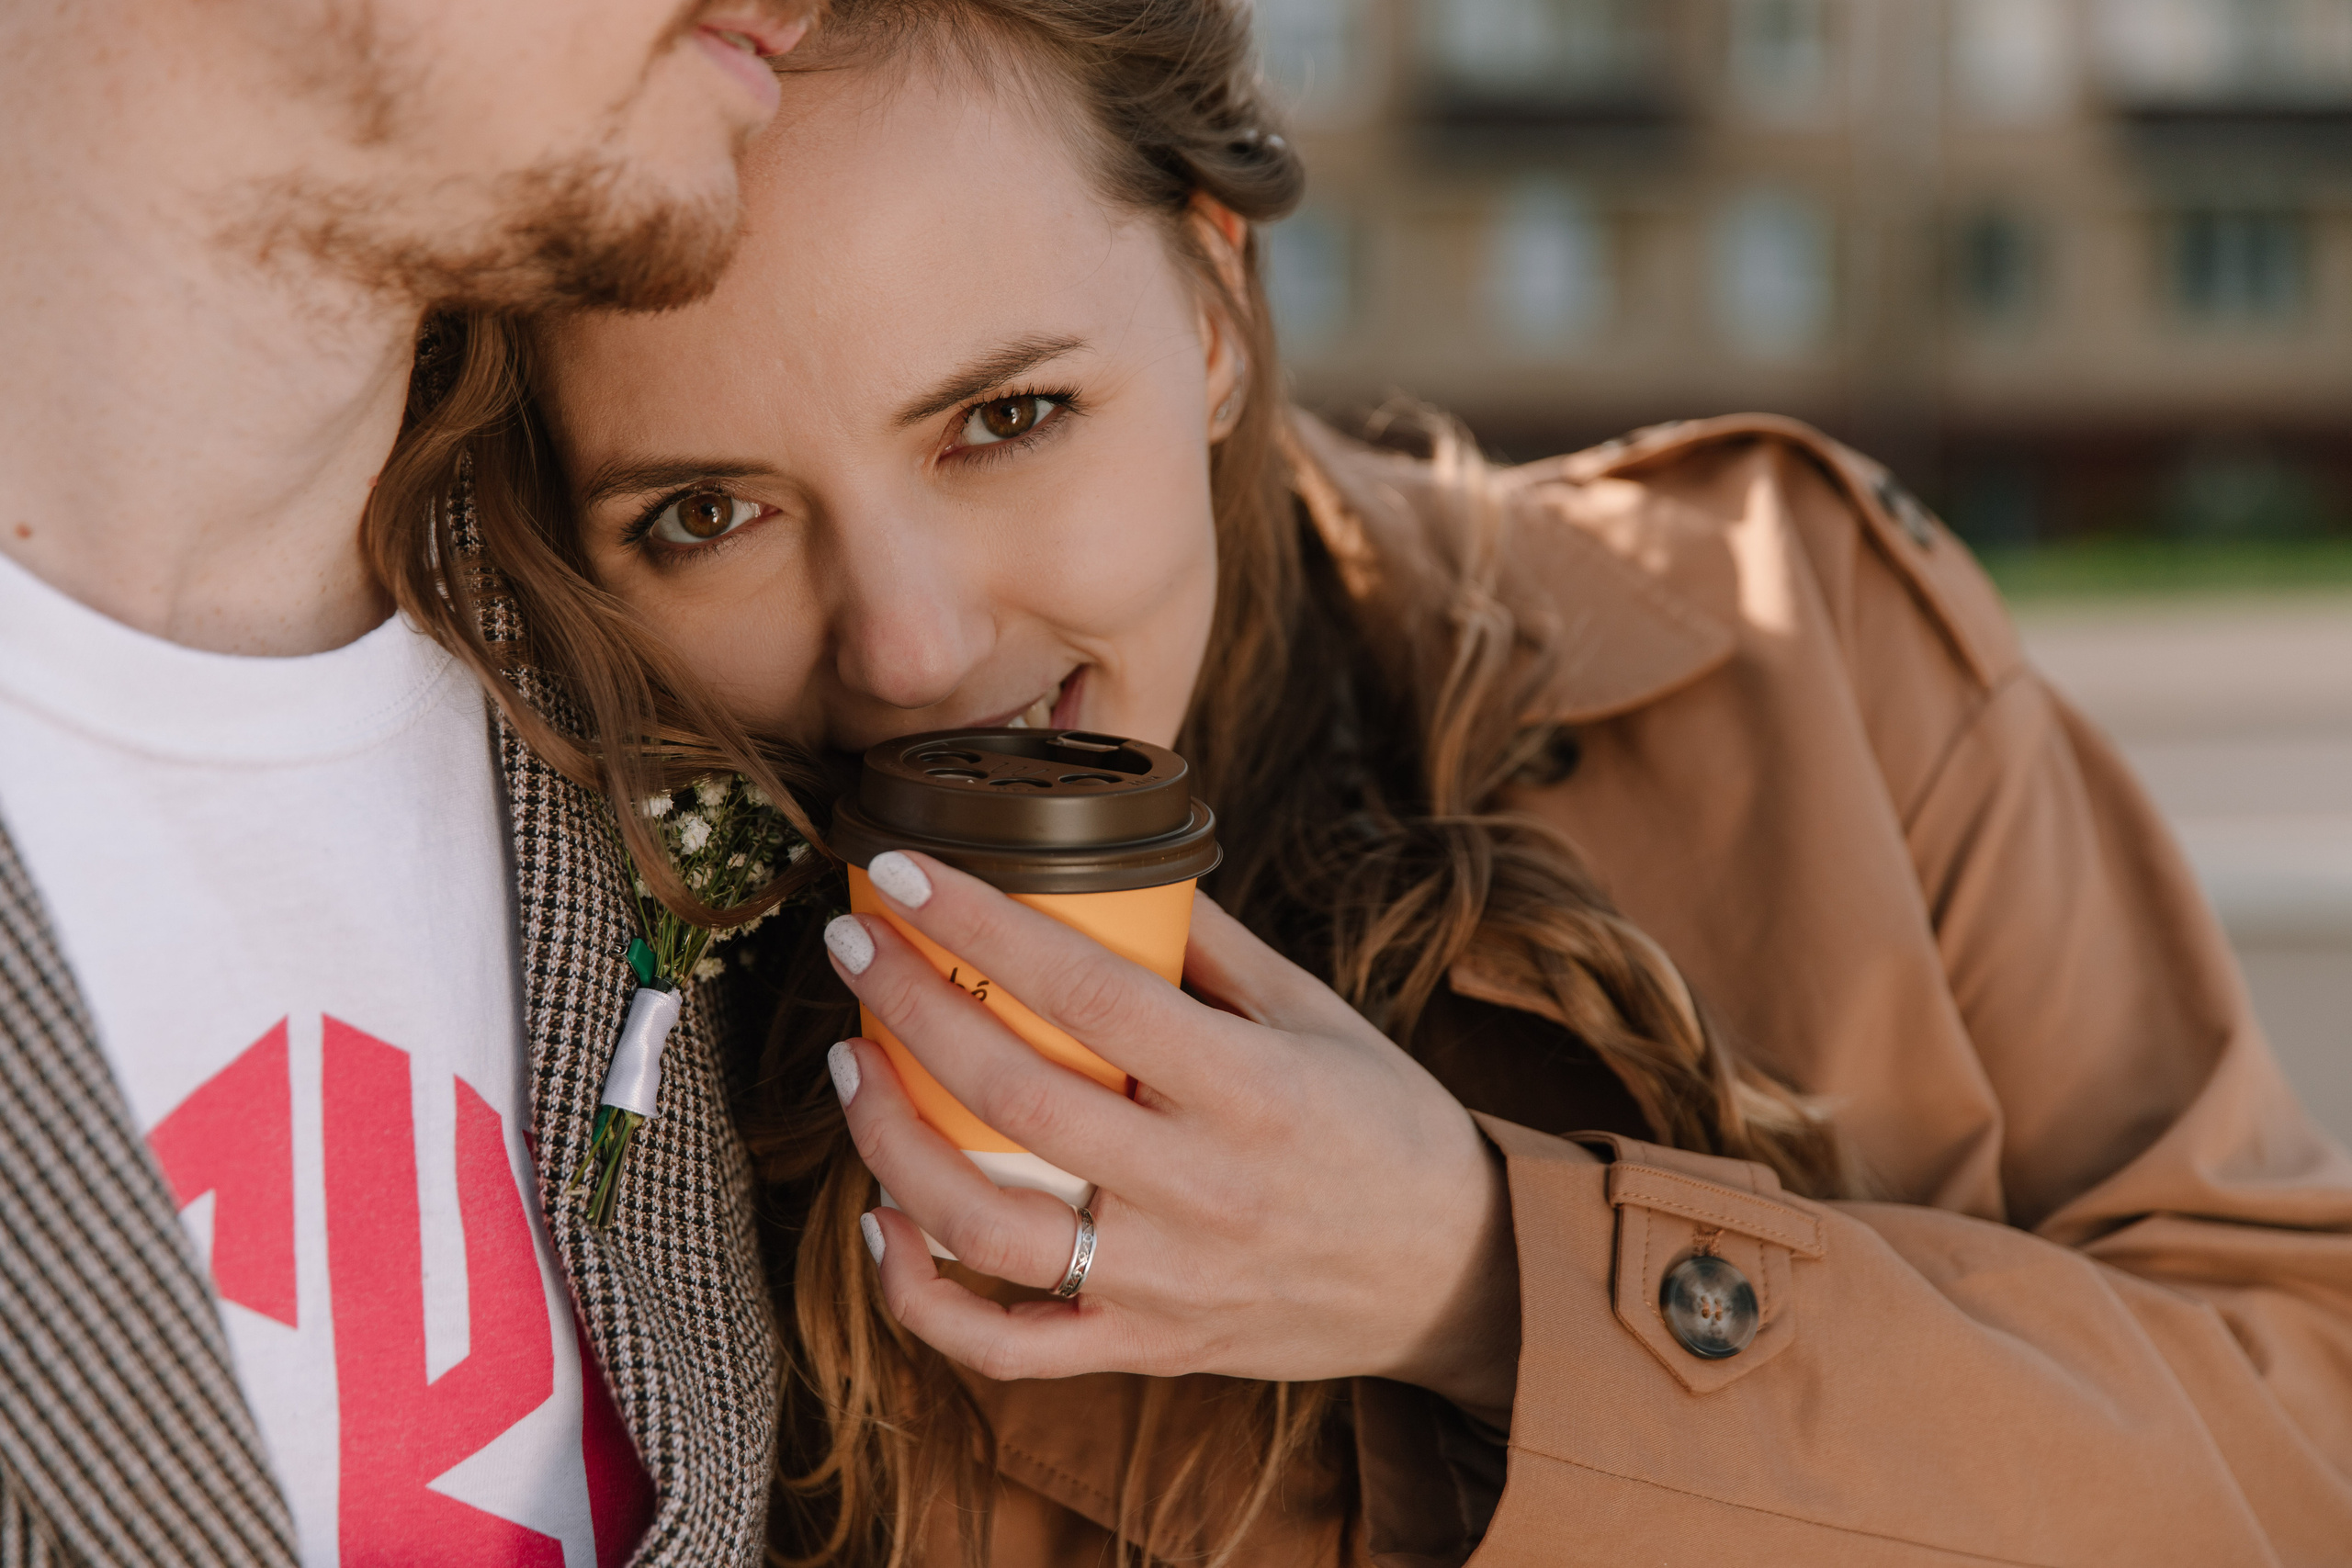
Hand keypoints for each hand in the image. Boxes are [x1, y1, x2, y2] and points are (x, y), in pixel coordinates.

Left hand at [821, 851, 1520, 1422]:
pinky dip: (923, 1295)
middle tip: (853, 948)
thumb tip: (1101, 865)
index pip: (1087, 990)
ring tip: (854, 1068)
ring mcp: (1166, 1281)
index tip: (902, 871)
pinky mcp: (1145, 1345)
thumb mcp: (1315, 1012)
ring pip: (986, 1227)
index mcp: (1251, 1088)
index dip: (980, 924)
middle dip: (911, 1010)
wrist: (1455, 1276)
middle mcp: (1203, 1189)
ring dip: (892, 1142)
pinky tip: (883, 1222)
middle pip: (1014, 1098)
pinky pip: (1007, 1345)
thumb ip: (1208, 944)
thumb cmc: (1382, 1124)